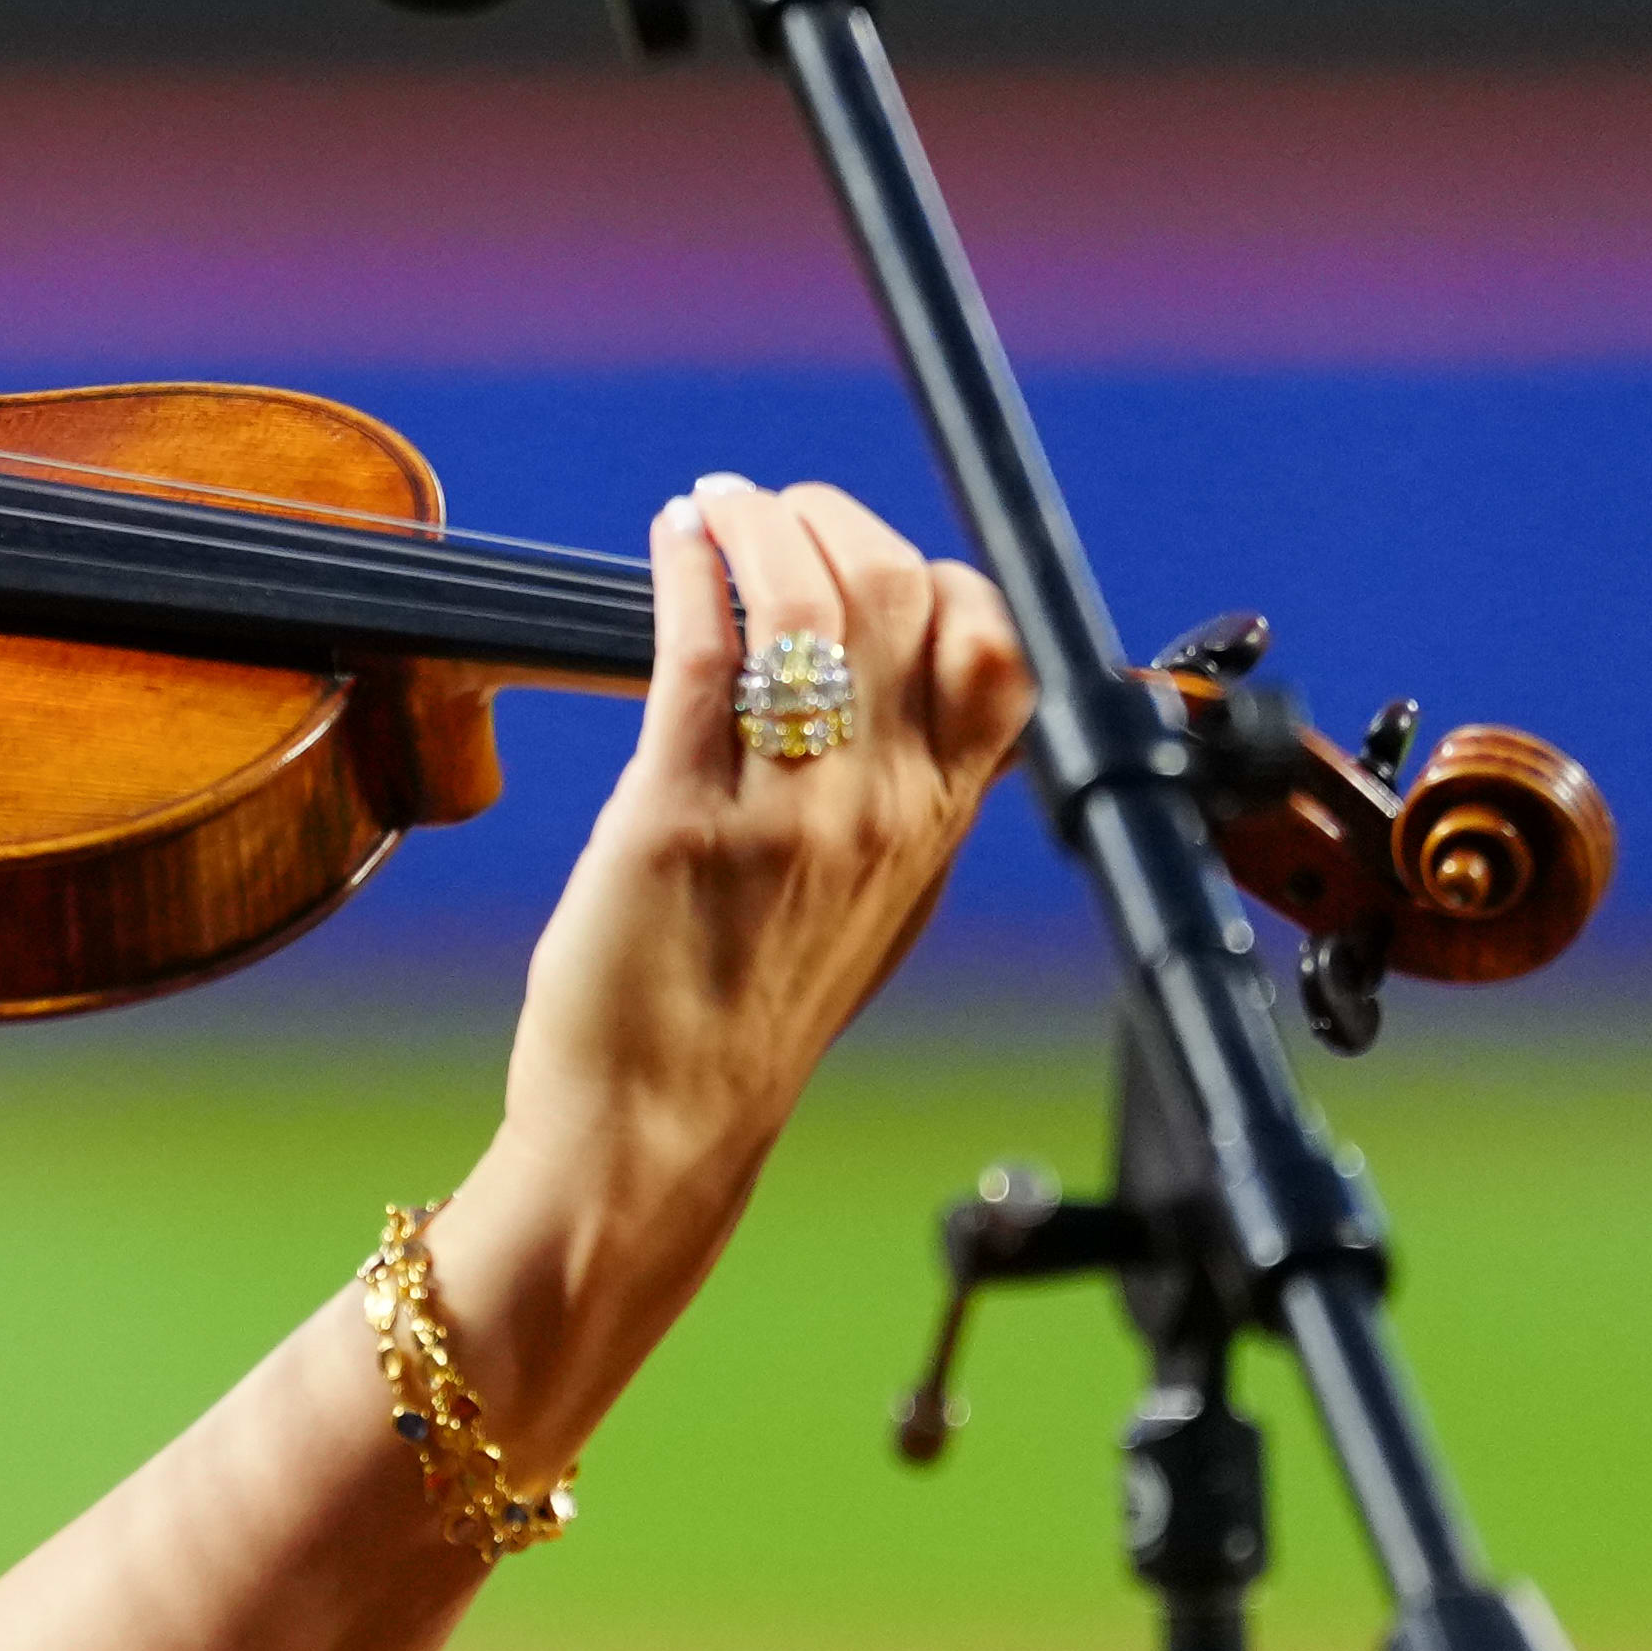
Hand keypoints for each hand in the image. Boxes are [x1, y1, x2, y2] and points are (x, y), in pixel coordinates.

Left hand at [448, 469, 1028, 1378]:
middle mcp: (880, 814)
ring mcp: (785, 818)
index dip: (939, 574)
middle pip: (899, 595)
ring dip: (754, 524)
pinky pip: (702, 648)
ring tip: (713, 510)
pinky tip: (672, 544)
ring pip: (803, 604)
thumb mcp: (872, 911)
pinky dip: (689, 568)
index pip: (996, 651)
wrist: (655, 1141)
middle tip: (767, 510)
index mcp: (937, 828)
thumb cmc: (743, 1024)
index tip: (865, 555)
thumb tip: (891, 692)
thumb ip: (901, 805)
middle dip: (830, 521)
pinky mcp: (679, 820)